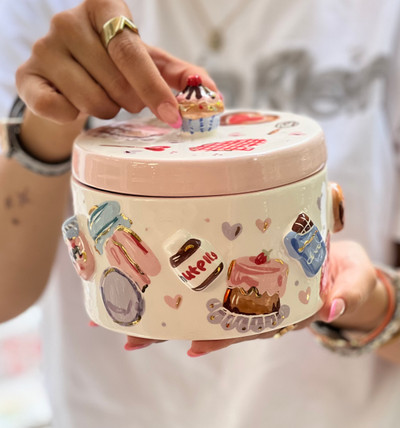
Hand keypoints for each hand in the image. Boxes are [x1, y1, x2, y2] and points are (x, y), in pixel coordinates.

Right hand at [16, 0, 215, 125]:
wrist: (69, 74)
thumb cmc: (115, 65)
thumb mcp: (151, 63)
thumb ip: (182, 75)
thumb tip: (214, 94)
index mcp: (103, 6)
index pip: (131, 51)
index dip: (154, 87)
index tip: (173, 115)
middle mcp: (68, 19)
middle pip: (114, 79)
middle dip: (131, 100)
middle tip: (129, 100)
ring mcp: (43, 46)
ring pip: (90, 98)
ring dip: (107, 108)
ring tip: (105, 98)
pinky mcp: (27, 75)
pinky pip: (56, 108)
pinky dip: (73, 115)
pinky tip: (74, 105)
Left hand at [124, 240, 384, 355]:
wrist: (344, 261)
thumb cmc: (349, 276)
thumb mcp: (353, 284)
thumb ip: (346, 294)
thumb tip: (333, 307)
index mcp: (283, 311)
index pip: (247, 330)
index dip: (220, 339)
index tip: (191, 347)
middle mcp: (258, 304)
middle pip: (212, 321)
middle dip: (172, 328)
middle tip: (132, 336)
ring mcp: (247, 288)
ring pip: (202, 301)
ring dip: (165, 306)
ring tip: (124, 309)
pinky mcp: (241, 267)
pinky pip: (209, 276)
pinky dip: (181, 280)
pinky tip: (150, 279)